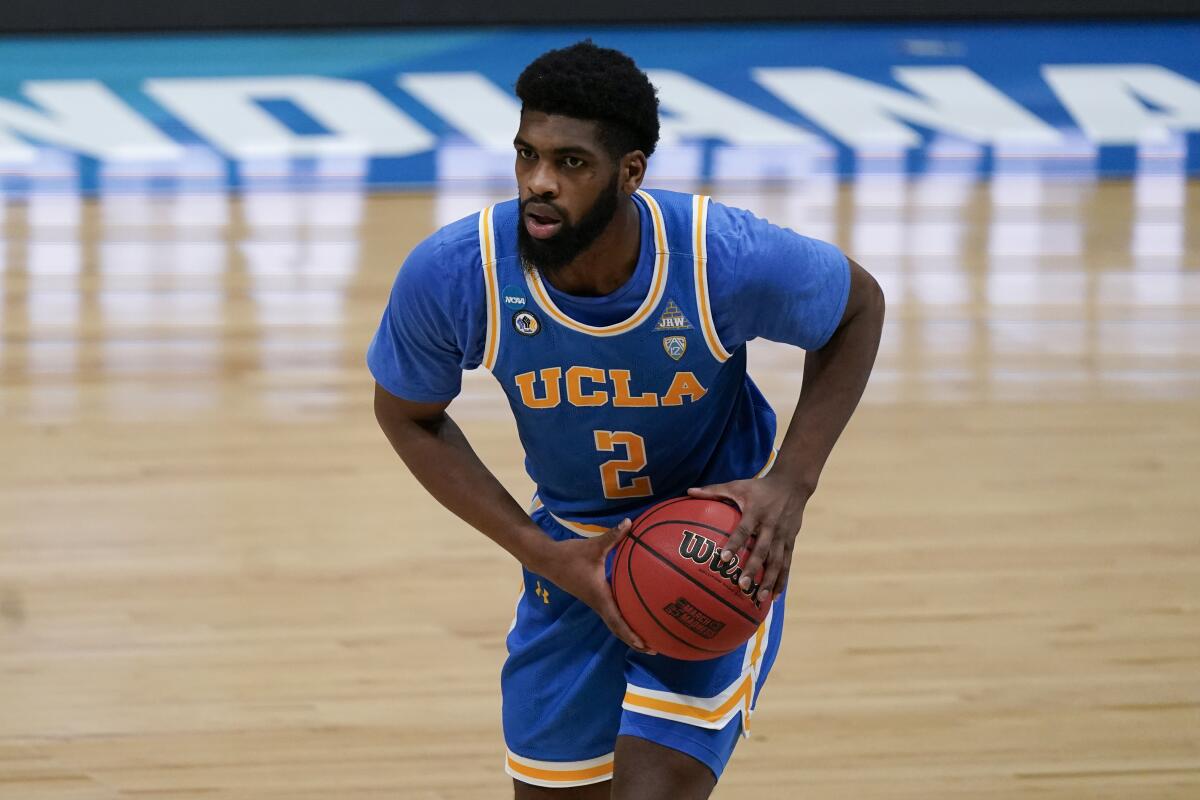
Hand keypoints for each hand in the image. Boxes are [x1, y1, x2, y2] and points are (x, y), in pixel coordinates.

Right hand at [532, 519, 655, 654]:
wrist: (548, 560)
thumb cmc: (571, 555)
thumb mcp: (594, 545)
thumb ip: (613, 536)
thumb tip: (630, 522)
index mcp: (600, 597)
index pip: (617, 621)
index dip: (631, 634)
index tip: (645, 644)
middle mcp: (598, 604)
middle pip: (618, 629)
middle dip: (635, 641)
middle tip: (654, 649)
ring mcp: (595, 602)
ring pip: (614, 623)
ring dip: (629, 633)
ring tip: (648, 639)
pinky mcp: (594, 597)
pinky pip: (611, 613)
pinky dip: (623, 620)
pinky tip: (635, 613)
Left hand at [688, 473, 810, 602]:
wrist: (793, 484)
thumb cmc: (759, 486)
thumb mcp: (737, 485)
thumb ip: (713, 490)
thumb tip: (688, 491)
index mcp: (756, 512)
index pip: (744, 530)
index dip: (734, 544)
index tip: (723, 559)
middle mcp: (770, 526)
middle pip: (762, 550)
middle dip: (753, 569)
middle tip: (742, 586)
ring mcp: (782, 535)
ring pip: (777, 561)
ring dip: (769, 580)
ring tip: (760, 599)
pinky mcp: (790, 541)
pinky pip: (786, 563)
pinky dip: (781, 580)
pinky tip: (774, 596)